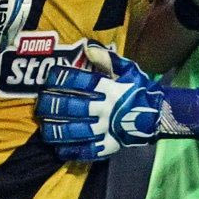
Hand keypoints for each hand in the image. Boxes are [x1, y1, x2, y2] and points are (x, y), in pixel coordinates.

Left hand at [35, 45, 198, 160]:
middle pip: (76, 107)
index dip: (63, 79)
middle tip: (40, 104)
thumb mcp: (128, 70)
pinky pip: (89, 150)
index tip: (49, 79)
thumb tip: (87, 47)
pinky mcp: (110, 146)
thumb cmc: (139, 90)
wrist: (158, 115)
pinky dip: (73, 150)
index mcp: (111, 88)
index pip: (82, 82)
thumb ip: (107, 60)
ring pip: (78, 131)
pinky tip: (59, 148)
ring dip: (59, 130)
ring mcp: (108, 129)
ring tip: (45, 128)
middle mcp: (107, 108)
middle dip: (54, 105)